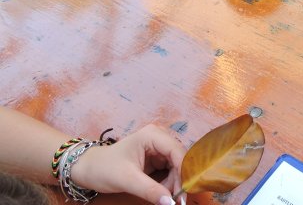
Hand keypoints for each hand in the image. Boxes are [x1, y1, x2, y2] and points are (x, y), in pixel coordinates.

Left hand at [69, 124, 185, 204]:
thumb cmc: (104, 169)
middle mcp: (159, 138)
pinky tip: (160, 191)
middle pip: (179, 158)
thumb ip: (151, 191)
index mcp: (153, 135)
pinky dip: (167, 182)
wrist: (87, 169)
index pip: (177, 151)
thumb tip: (171, 204)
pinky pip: (169, 170)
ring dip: (172, 182)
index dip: (183, 171)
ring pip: (176, 166)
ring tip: (162, 196)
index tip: (183, 193)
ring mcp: (157, 148)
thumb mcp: (127, 180)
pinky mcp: (155, 158)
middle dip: (178, 179)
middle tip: (175, 200)